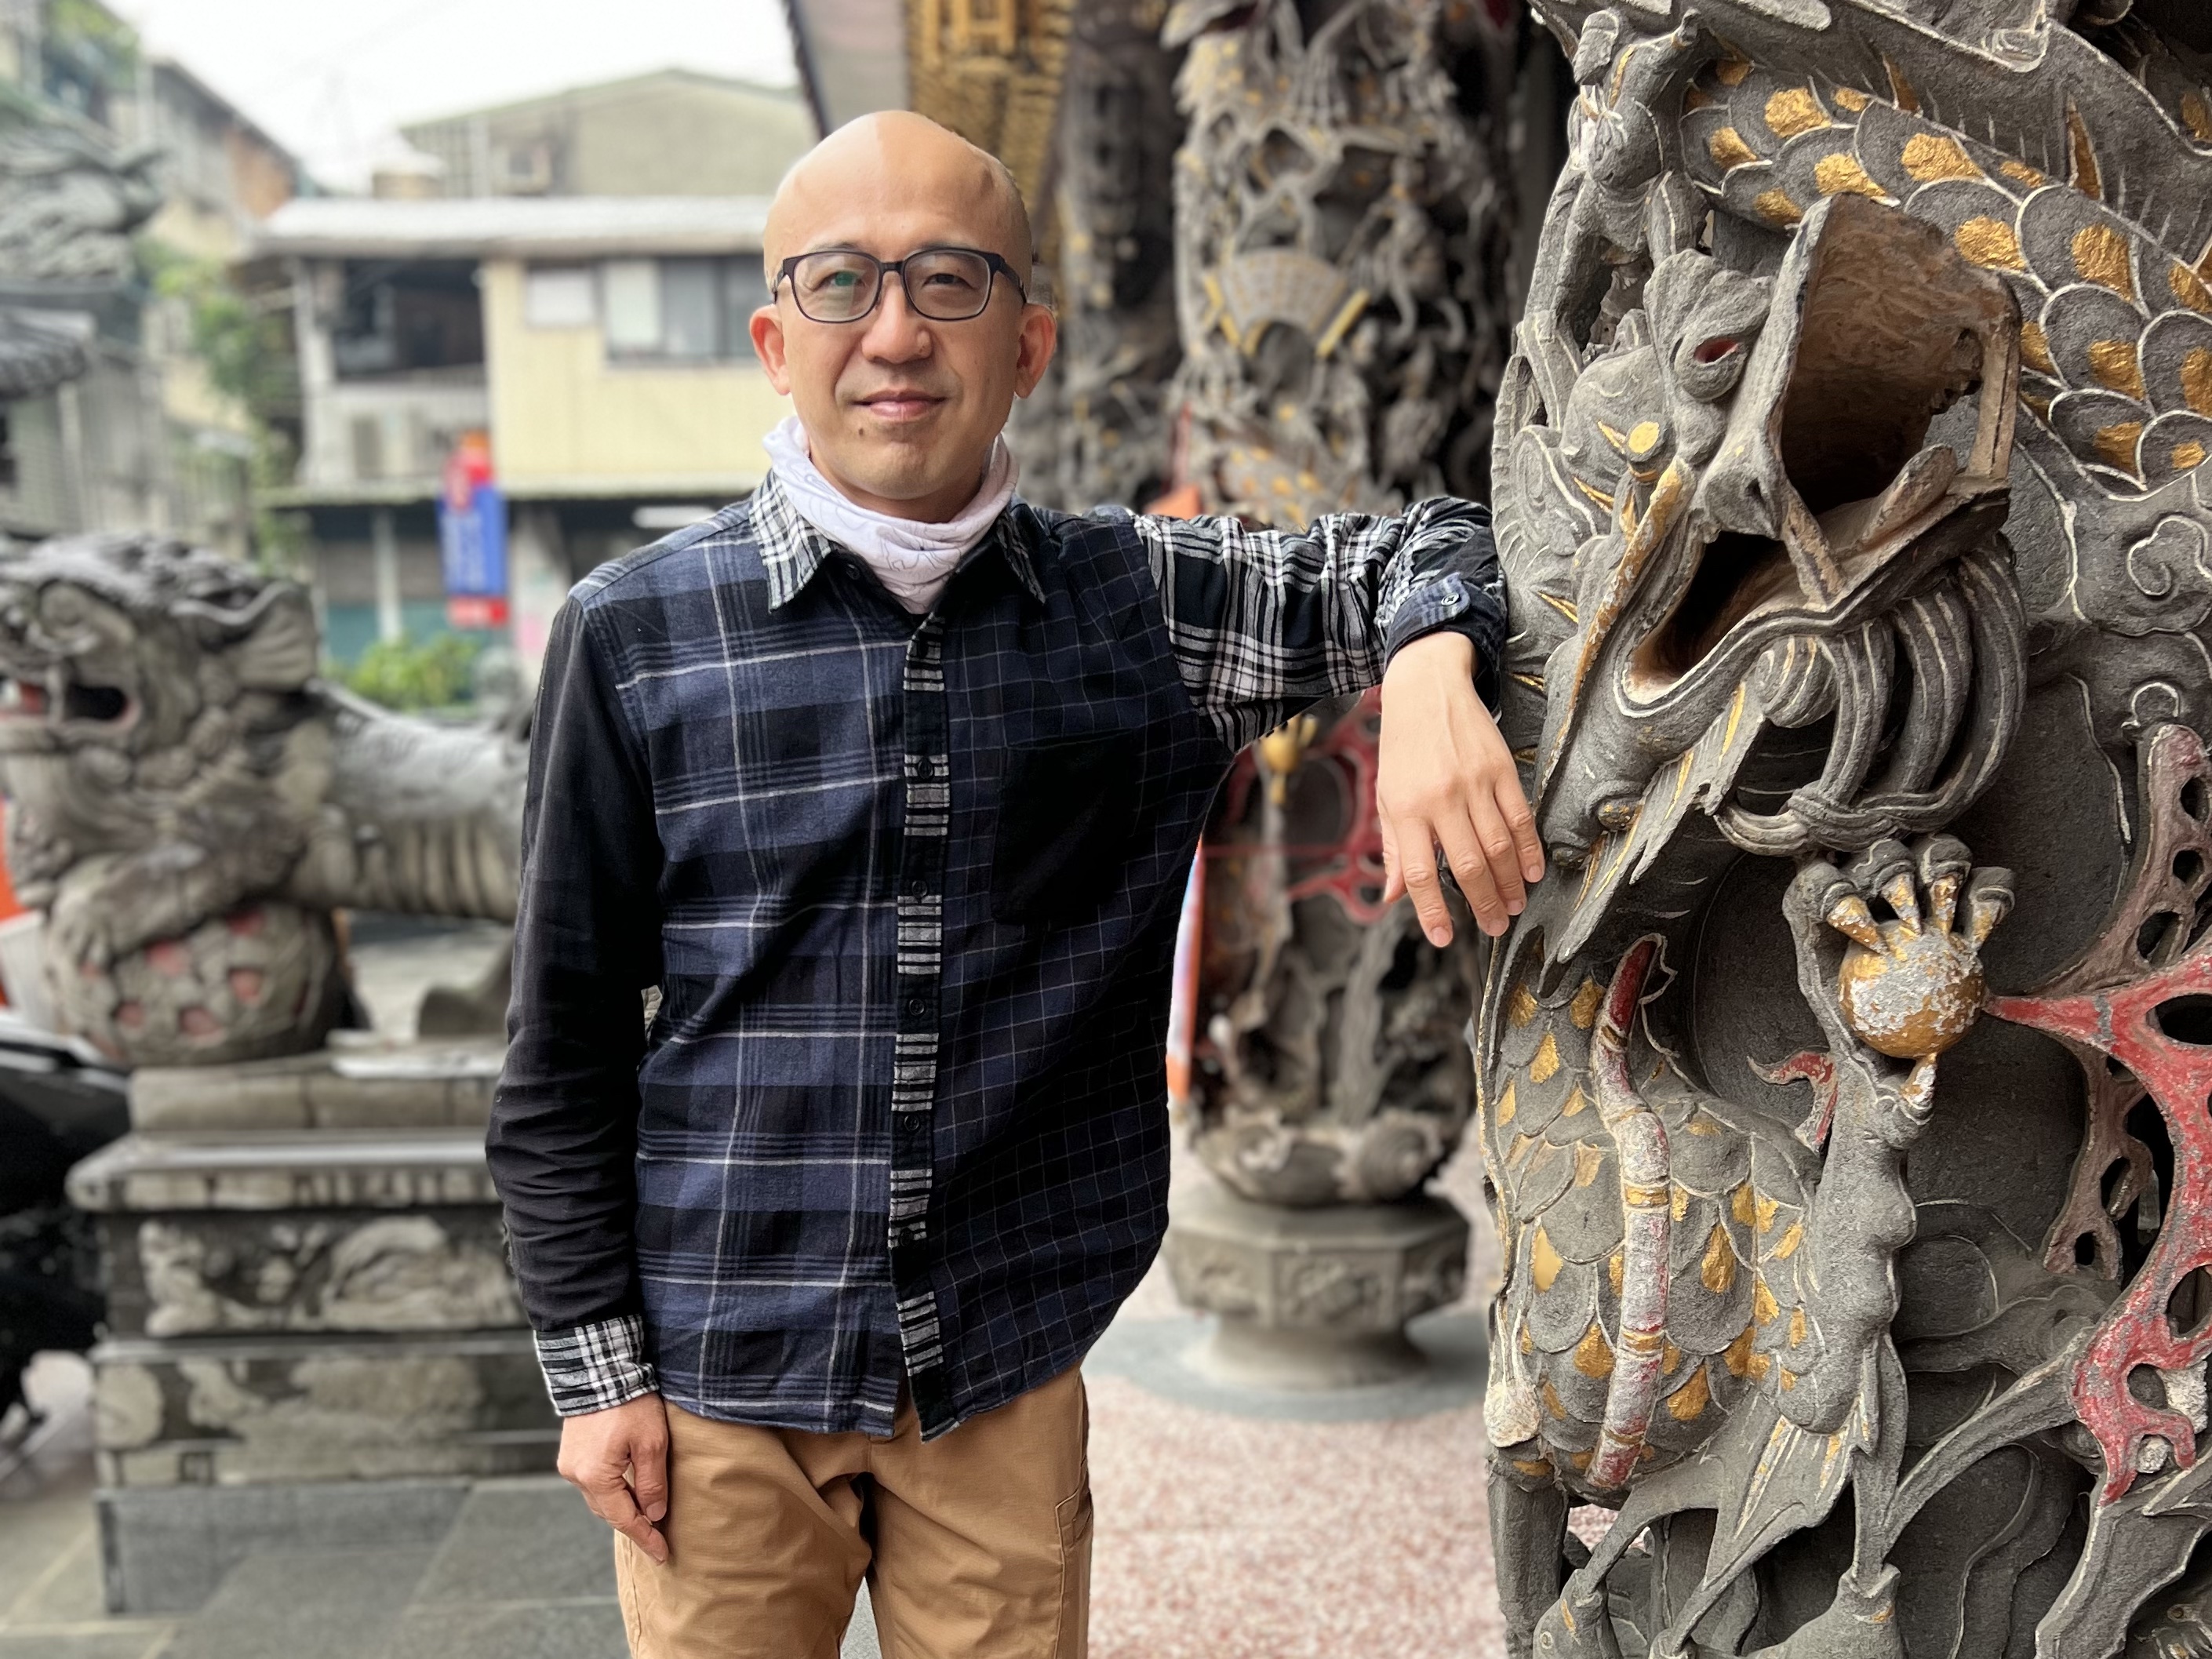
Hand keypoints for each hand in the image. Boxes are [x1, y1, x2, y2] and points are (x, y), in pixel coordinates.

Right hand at [557, 1393, 670, 1563]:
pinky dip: (611, 1490)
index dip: (645, 1538)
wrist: (601, 1367)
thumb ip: (652, 1483)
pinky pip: (593, 1482)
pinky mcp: (571, 1452)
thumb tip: (654, 1514)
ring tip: (645, 1515)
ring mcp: (570, 1463)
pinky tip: (627, 1490)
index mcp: (595, 1477)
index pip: (624, 1519)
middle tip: (657, 1537)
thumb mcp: (652, 1443)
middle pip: (609, 1511)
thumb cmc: (630, 1403)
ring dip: (621, 1507)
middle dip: (633, 1524)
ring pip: (600, 1497)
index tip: (662, 1555)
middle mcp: (576, 1475)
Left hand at [1376, 633, 1543, 942]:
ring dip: (1510, 884)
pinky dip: (1528, 849)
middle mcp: (1440, 799)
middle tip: (1495, 927)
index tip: (1444, 937)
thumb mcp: (1386, 795)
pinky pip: (1519, 818)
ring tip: (1515, 906)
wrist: (1426, 687)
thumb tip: (1394, 895)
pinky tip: (1532, 871)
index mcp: (1405, 810)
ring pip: (1498, 847)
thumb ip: (1394, 847)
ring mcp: (1473, 784)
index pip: (1421, 873)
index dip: (1433, 910)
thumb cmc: (1402, 747)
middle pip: (1468, 866)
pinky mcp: (1500, 770)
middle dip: (1484, 904)